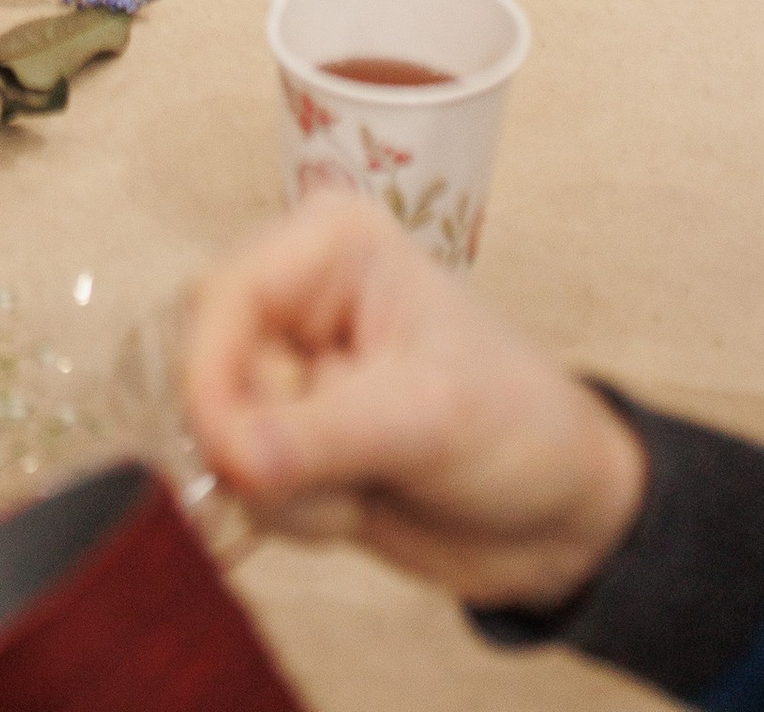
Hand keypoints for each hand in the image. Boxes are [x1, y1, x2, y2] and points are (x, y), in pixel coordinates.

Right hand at [182, 198, 648, 610]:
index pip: (223, 295)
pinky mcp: (286, 436)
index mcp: (329, 245)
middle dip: (262, 442)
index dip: (212, 377)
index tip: (233, 457)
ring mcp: (288, 369)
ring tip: (367, 486)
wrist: (557, 518)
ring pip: (215, 434)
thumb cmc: (517, 429)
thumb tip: (227, 453)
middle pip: (206, 367)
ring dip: (282, 489)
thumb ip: (322, 435)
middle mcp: (296, 295)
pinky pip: (235, 480)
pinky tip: (354, 504)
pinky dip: (289, 513)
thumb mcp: (429, 420)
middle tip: (345, 473)